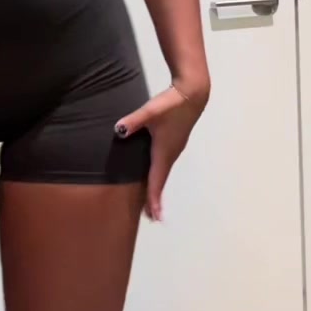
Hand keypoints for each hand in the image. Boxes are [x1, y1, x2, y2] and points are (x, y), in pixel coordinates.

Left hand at [114, 77, 208, 222]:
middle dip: (155, 199)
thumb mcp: (150, 112)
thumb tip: (118, 130)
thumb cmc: (171, 103)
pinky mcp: (175, 141)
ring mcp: (174, 148)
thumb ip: (133, 121)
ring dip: (157, 187)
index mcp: (164, 152)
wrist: (192, 93)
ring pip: (163, 173)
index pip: (156, 181)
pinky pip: (165, 164)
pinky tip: (154, 174)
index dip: (153, 199)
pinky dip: (159, 175)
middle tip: (152, 217)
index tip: (154, 217)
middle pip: (160, 181)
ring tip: (152, 202)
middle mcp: (170, 154)